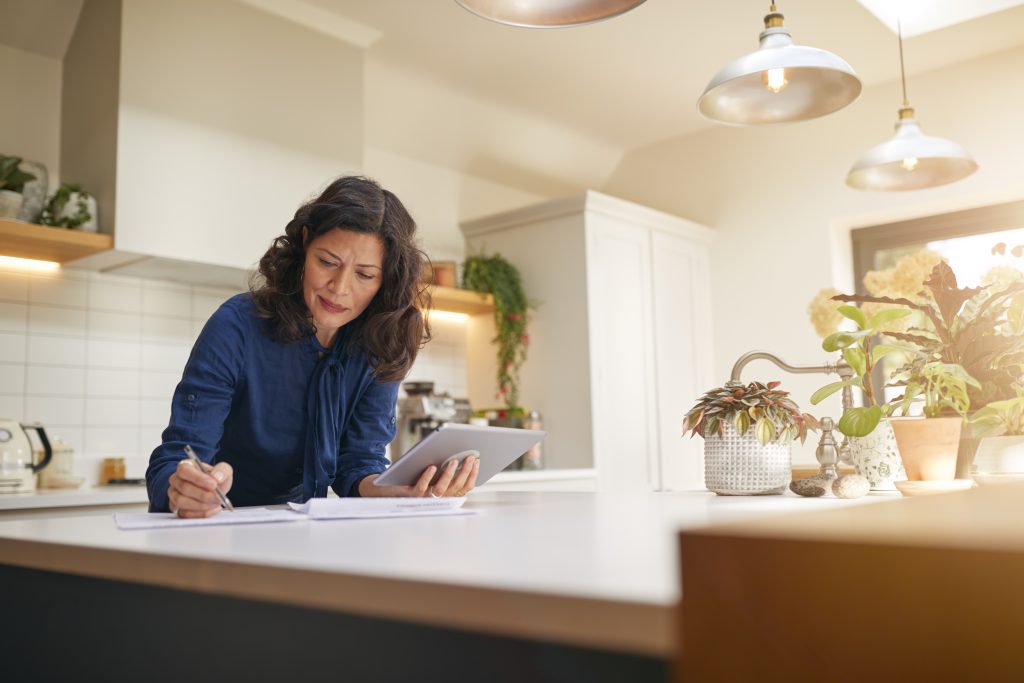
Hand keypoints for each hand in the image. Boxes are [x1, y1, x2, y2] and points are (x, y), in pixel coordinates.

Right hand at [167, 459, 232, 517]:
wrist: (214, 491)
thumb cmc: (215, 479)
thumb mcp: (224, 470)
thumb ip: (223, 470)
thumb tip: (217, 477)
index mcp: (185, 466)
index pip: (184, 470)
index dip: (198, 479)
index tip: (213, 485)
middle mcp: (176, 480)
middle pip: (184, 488)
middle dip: (203, 495)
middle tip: (218, 498)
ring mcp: (174, 494)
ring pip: (181, 502)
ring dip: (201, 505)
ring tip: (215, 503)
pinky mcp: (176, 508)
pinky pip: (184, 513)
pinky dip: (200, 513)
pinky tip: (212, 509)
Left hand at [359, 456, 479, 497]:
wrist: (382, 486)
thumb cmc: (411, 476)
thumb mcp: (431, 473)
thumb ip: (445, 468)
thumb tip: (461, 454)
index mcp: (444, 495)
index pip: (464, 488)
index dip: (472, 475)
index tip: (478, 460)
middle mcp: (436, 500)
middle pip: (456, 488)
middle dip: (465, 472)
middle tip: (470, 456)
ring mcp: (423, 499)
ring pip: (440, 491)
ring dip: (449, 475)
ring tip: (454, 460)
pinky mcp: (408, 496)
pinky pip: (420, 489)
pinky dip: (427, 478)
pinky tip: (432, 466)